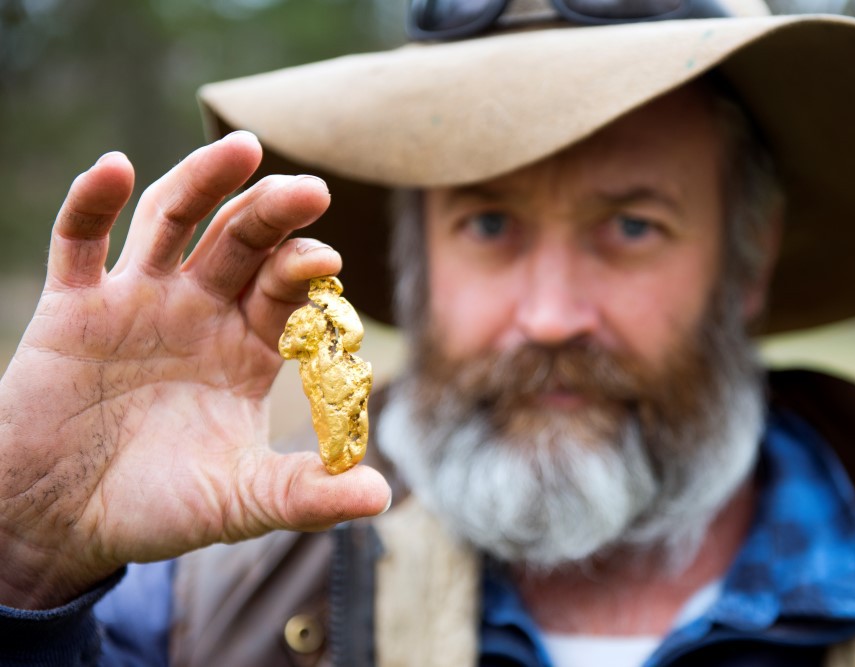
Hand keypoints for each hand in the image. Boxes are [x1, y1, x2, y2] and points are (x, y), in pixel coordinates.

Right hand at [0, 132, 389, 608]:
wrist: (64, 522)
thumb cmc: (159, 507)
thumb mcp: (240, 502)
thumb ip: (306, 494)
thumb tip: (382, 498)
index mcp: (247, 346)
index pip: (284, 288)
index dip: (302, 269)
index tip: (327, 260)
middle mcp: (199, 311)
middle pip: (240, 240)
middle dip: (273, 212)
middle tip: (310, 189)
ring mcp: (137, 301)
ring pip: (172, 222)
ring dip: (203, 182)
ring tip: (240, 148)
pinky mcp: (74, 307)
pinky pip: (79, 242)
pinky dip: (92, 203)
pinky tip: (114, 169)